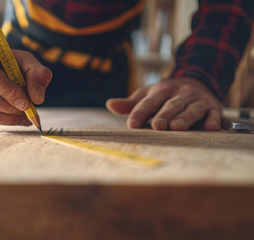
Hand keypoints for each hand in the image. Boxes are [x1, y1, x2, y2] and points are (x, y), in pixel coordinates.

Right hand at [0, 33, 51, 124]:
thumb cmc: (3, 57)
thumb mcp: (23, 58)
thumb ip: (37, 73)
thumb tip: (37, 98)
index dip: (8, 92)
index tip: (25, 102)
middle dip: (6, 108)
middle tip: (24, 112)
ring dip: (1, 118)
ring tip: (21, 118)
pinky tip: (11, 119)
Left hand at [106, 78, 221, 130]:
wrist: (196, 80)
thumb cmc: (165, 95)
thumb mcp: (147, 95)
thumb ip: (130, 103)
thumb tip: (110, 105)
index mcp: (160, 90)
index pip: (148, 102)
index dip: (140, 112)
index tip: (132, 124)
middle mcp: (179, 94)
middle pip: (170, 105)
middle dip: (163, 115)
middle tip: (157, 126)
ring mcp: (196, 100)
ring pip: (190, 109)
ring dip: (184, 118)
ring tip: (177, 128)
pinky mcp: (212, 106)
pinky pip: (213, 113)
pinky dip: (213, 120)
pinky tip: (211, 127)